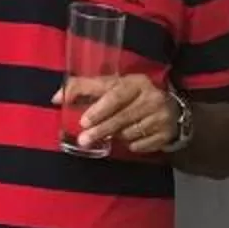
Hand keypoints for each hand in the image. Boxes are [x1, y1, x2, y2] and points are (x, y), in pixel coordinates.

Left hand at [59, 71, 179, 157]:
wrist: (172, 109)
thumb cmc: (133, 96)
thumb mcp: (113, 86)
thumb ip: (84, 88)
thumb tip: (56, 98)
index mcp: (136, 82)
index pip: (116, 95)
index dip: (99, 109)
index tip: (84, 121)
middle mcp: (152, 97)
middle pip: (122, 117)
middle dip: (101, 129)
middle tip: (84, 140)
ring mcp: (161, 117)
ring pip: (130, 133)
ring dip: (116, 137)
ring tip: (109, 136)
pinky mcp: (167, 134)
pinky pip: (142, 145)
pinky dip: (131, 145)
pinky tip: (128, 141)